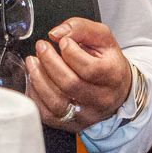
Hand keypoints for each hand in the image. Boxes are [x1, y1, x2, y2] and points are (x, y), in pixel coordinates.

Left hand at [24, 17, 131, 132]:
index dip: (70, 52)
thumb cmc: (108, 63)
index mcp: (112, 76)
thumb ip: (80, 28)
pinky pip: (47, 114)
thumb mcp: (103, 38)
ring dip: (39, 79)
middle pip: (70, 84)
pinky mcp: (71, 124)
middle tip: (41, 47)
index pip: (89, 68)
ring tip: (33, 62)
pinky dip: (35, 95)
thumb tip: (56, 33)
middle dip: (50, 62)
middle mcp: (101, 99)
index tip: (63, 41)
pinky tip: (34, 80)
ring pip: (56, 102)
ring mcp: (86, 115)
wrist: (118, 91)